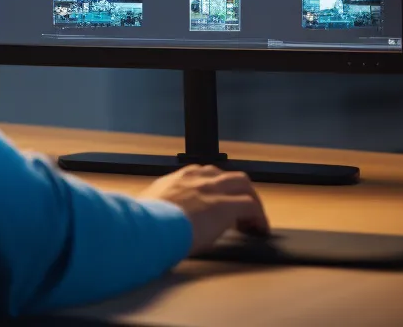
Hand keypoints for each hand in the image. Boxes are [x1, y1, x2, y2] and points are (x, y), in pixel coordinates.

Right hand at [139, 164, 270, 253]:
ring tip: (253, 219)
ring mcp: (213, 189)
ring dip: (251, 200)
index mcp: (178, 178)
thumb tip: (160, 218)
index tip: (217, 201)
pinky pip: (252, 206)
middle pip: (228, 176)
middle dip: (238, 191)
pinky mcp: (226, 206)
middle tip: (242, 210)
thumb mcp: (149, 209)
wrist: (147, 229)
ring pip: (244, 185)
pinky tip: (259, 229)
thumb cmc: (143, 225)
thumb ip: (160, 207)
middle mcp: (198, 178)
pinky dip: (259, 217)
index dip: (216, 188)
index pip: (205, 174)